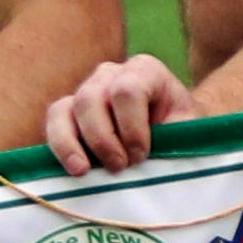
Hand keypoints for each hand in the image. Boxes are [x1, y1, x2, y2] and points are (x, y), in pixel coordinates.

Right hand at [42, 54, 195, 173]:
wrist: (170, 129)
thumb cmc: (179, 129)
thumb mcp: (186, 129)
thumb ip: (174, 138)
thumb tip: (153, 160)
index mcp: (145, 70)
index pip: (127, 90)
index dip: (132, 127)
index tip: (141, 155)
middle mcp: (112, 73)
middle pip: (92, 98)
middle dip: (103, 139)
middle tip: (119, 167)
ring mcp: (87, 88)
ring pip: (68, 109)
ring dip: (75, 144)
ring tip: (86, 171)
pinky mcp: (70, 110)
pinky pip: (55, 120)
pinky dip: (60, 145)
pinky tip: (74, 168)